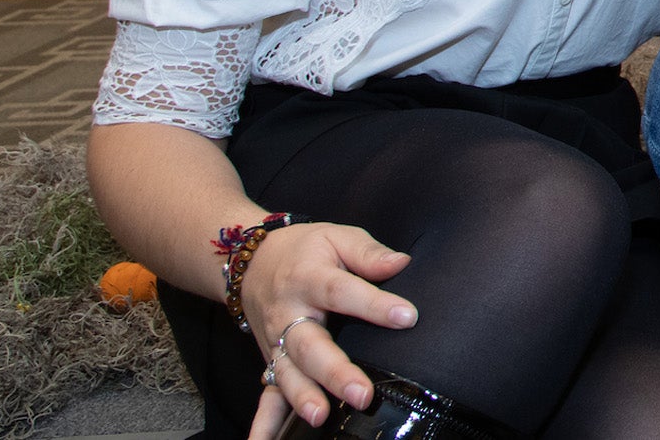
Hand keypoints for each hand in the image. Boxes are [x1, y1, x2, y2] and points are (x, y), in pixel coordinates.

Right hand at [239, 222, 417, 434]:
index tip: (408, 317)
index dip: (375, 305)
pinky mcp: (270, 361)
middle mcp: (289, 314)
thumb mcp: (336, 237)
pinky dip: (264, 423)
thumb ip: (368, 252)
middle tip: (362, 394)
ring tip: (321, 418)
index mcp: (310, 278)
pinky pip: (266, 393)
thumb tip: (402, 263)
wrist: (251, 263)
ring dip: (302, 398)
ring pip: (287, 374)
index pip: (344, 292)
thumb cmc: (306, 250)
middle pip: (311, 346)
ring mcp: (276, 342)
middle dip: (334, 372)